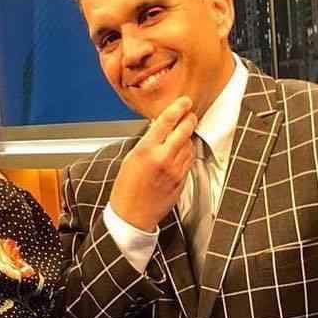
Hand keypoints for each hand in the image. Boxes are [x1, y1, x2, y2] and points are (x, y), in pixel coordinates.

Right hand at [109, 96, 196, 231]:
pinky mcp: (181, 181)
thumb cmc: (127, 189)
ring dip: (188, 136)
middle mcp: (163, 158)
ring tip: (184, 132)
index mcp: (146, 150)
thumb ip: (147, 142)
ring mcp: (175, 171)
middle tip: (190, 113)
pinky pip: (189, 160)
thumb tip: (159, 129)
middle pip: (184, 130)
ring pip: (189, 145)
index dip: (178, 108)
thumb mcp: (131, 158)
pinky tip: (183, 150)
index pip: (167, 121)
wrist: (132, 216)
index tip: (184, 101)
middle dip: (189, 119)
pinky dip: (188, 152)